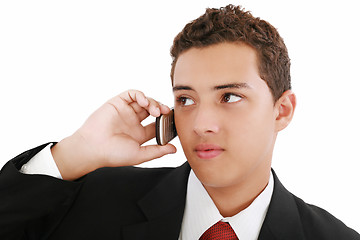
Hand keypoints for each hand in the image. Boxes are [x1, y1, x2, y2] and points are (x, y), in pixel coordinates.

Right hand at [51, 90, 176, 179]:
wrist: (93, 148)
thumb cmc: (113, 154)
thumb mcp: (140, 154)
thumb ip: (157, 151)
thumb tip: (174, 149)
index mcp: (139, 134)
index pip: (157, 125)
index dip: (166, 123)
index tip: (173, 123)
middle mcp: (133, 122)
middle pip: (152, 110)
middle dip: (162, 110)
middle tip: (167, 113)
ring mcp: (126, 112)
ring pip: (144, 101)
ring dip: (153, 103)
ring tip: (156, 111)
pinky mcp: (117, 103)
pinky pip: (132, 94)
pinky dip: (141, 95)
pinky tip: (144, 102)